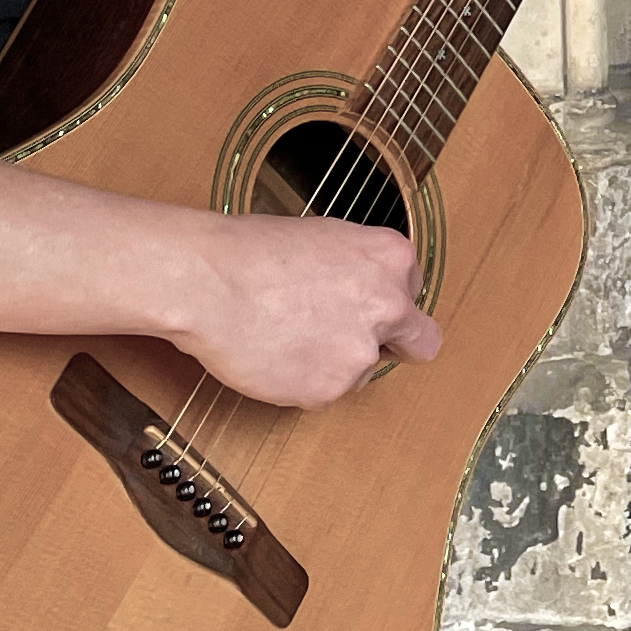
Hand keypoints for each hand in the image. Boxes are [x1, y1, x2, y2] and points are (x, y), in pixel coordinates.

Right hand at [172, 210, 440, 408]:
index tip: (362, 310)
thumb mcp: (326, 238)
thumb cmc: (253, 252)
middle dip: (395, 346)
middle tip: (352, 343)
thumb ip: (359, 270)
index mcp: (392, 258)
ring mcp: (361, 351)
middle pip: (419, 343)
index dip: (385, 304)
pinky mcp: (330, 389)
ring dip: (333, 363)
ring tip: (286, 337)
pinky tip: (275, 356)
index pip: (413, 295)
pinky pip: (323, 392)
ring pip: (360, 370)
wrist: (211, 282)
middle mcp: (389, 306)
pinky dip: (302, 382)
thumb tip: (361, 289)